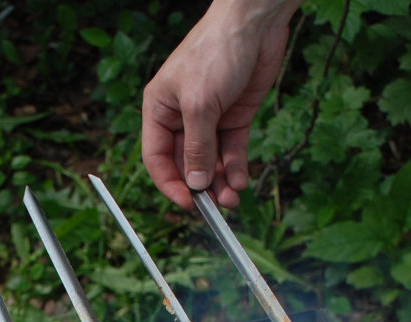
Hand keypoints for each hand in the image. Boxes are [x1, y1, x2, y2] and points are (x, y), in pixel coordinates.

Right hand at [141, 2, 294, 208]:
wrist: (253, 25)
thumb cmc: (215, 52)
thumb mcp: (200, 104)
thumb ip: (196, 147)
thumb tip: (195, 183)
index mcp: (159, 110)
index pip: (157, 158)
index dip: (170, 183)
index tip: (187, 204)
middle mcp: (182, 117)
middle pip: (186, 163)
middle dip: (200, 186)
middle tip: (215, 207)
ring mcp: (210, 118)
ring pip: (211, 161)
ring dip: (221, 183)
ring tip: (233, 199)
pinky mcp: (234, 116)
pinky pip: (232, 151)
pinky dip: (236, 168)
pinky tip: (241, 181)